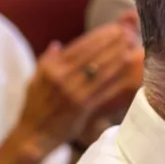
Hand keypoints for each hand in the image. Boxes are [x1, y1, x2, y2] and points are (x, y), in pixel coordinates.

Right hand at [12, 21, 141, 156]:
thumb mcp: (34, 81)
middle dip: (111, 42)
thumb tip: (57, 44)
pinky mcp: (82, 106)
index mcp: (50, 69)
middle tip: (128, 32)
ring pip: (99, 69)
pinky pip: (102, 88)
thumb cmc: (34, 108)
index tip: (114, 28)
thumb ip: (46, 61)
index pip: (78, 47)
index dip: (98, 36)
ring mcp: (72, 92)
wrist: (33, 136)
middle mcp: (60, 78)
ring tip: (131, 44)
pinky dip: (115, 77)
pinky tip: (125, 69)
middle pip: (91, 55)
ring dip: (116, 55)